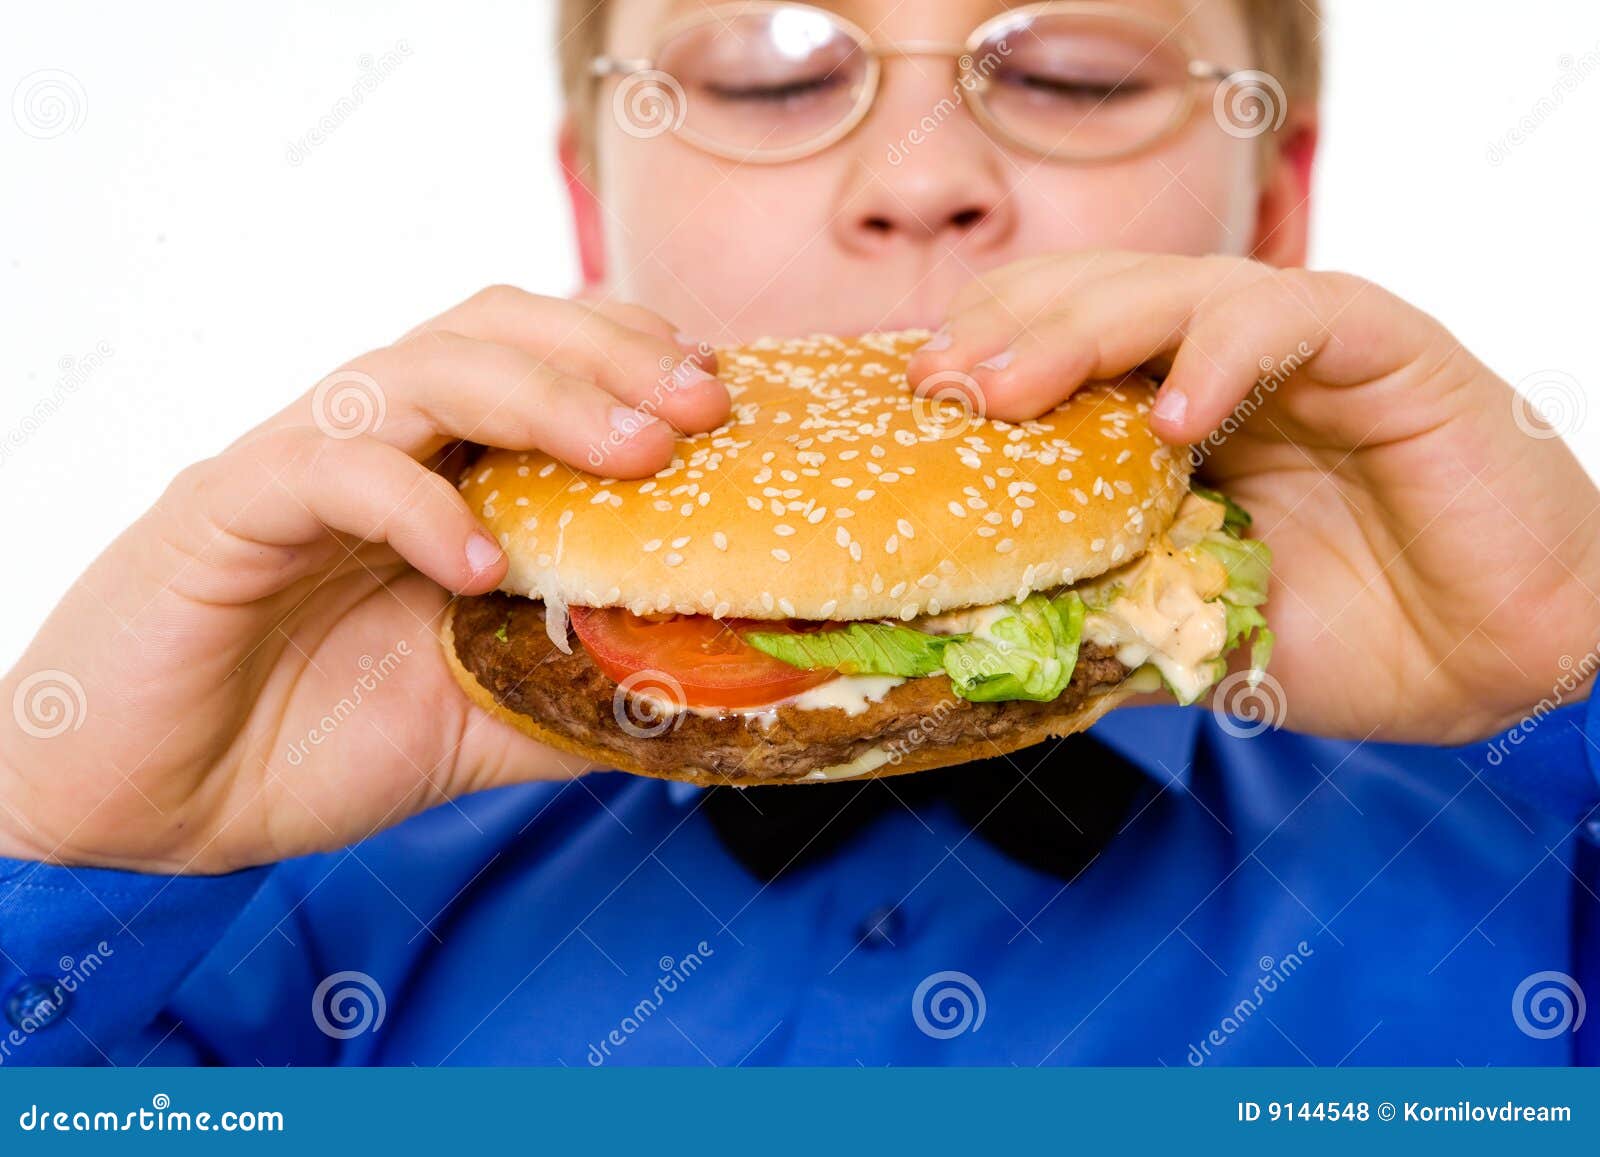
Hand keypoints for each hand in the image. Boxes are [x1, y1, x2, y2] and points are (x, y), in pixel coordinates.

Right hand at [0, 287, 728, 872]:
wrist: (151, 807)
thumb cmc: (309, 743)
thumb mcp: (485, 720)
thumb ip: (583, 693)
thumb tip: (710, 699)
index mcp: (437, 470)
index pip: (543, 360)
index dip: (635, 361)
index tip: (727, 401)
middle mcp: (376, 443)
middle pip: (495, 330)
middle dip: (610, 354)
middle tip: (703, 404)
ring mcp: (300, 465)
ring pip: (421, 369)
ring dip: (541, 398)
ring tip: (633, 454)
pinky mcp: (228, 511)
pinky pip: (329, 470)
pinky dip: (415, 505)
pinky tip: (479, 565)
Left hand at [908, 252, 1599, 743]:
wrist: (1492, 655)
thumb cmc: (1342, 635)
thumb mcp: (1183, 624)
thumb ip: (1097, 606)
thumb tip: (969, 635)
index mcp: (1159, 408)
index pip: (1046, 341)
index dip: (976, 360)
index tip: (908, 410)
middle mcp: (1216, 359)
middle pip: (1087, 298)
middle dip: (1002, 336)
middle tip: (936, 390)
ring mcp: (1295, 343)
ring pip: (1171, 290)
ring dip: (1080, 330)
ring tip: (1008, 392)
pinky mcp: (1381, 345)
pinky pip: (1290, 319)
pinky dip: (1225, 357)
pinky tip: (1175, 419)